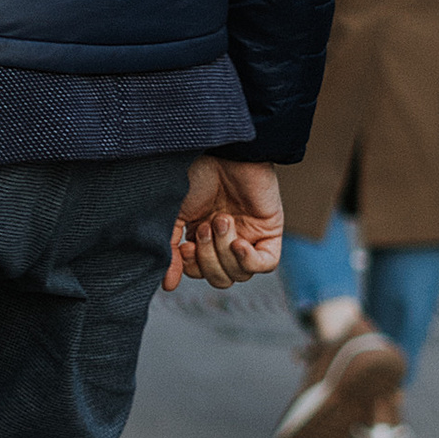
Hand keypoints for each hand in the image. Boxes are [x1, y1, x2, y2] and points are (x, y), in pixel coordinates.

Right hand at [164, 157, 283, 293]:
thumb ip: (171, 251)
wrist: (222, 152)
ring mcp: (250, 236)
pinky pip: (266, 264)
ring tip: (220, 221)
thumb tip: (169, 285)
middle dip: (208, 259)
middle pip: (221, 279)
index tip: (184, 246)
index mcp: (204, 238)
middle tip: (203, 228)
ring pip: (241, 274)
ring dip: (224, 251)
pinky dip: (249, 260)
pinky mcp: (270, 230)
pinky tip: (238, 242)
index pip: (201, 273)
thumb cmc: (196, 174)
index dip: (192, 267)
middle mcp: (227, 241)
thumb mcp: (175, 216)